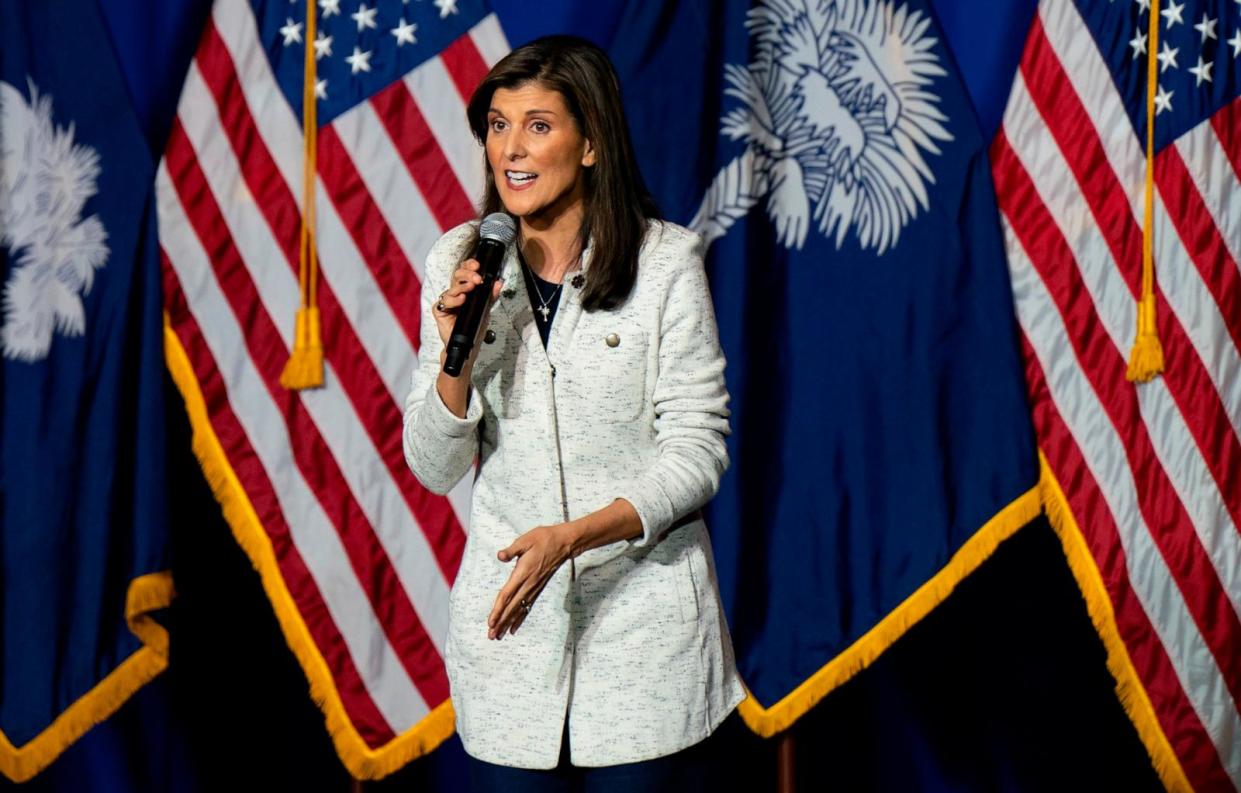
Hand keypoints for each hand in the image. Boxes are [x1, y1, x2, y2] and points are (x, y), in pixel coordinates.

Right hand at [432, 258, 503, 351]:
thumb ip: (491, 296)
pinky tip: (462, 299)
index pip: (465, 272)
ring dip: (462, 286)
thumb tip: (498, 283)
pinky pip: (445, 302)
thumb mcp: (486, 309)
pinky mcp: (440, 311)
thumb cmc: (474, 328)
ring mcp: (447, 301)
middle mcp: (455, 293)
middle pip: (457, 276)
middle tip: (477, 278)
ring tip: (471, 287)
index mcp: (465, 290)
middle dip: (467, 274)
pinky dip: (454, 300)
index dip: (469, 266)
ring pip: (452, 288)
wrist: (468, 346)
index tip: (477, 265)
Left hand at [487, 523, 577, 638]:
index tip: (491, 621)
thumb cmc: (544, 539)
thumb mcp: (526, 539)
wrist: (564, 543)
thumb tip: (500, 555)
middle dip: (501, 622)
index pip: (507, 594)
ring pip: (519, 609)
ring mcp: (534, 588)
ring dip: (508, 623)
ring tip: (499, 635)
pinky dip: (519, 618)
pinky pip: (527, 606)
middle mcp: (528, 584)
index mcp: (523, 572)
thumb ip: (512, 549)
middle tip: (491, 635)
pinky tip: (513, 627)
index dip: (498, 609)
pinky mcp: (537, 588)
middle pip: (512, 607)